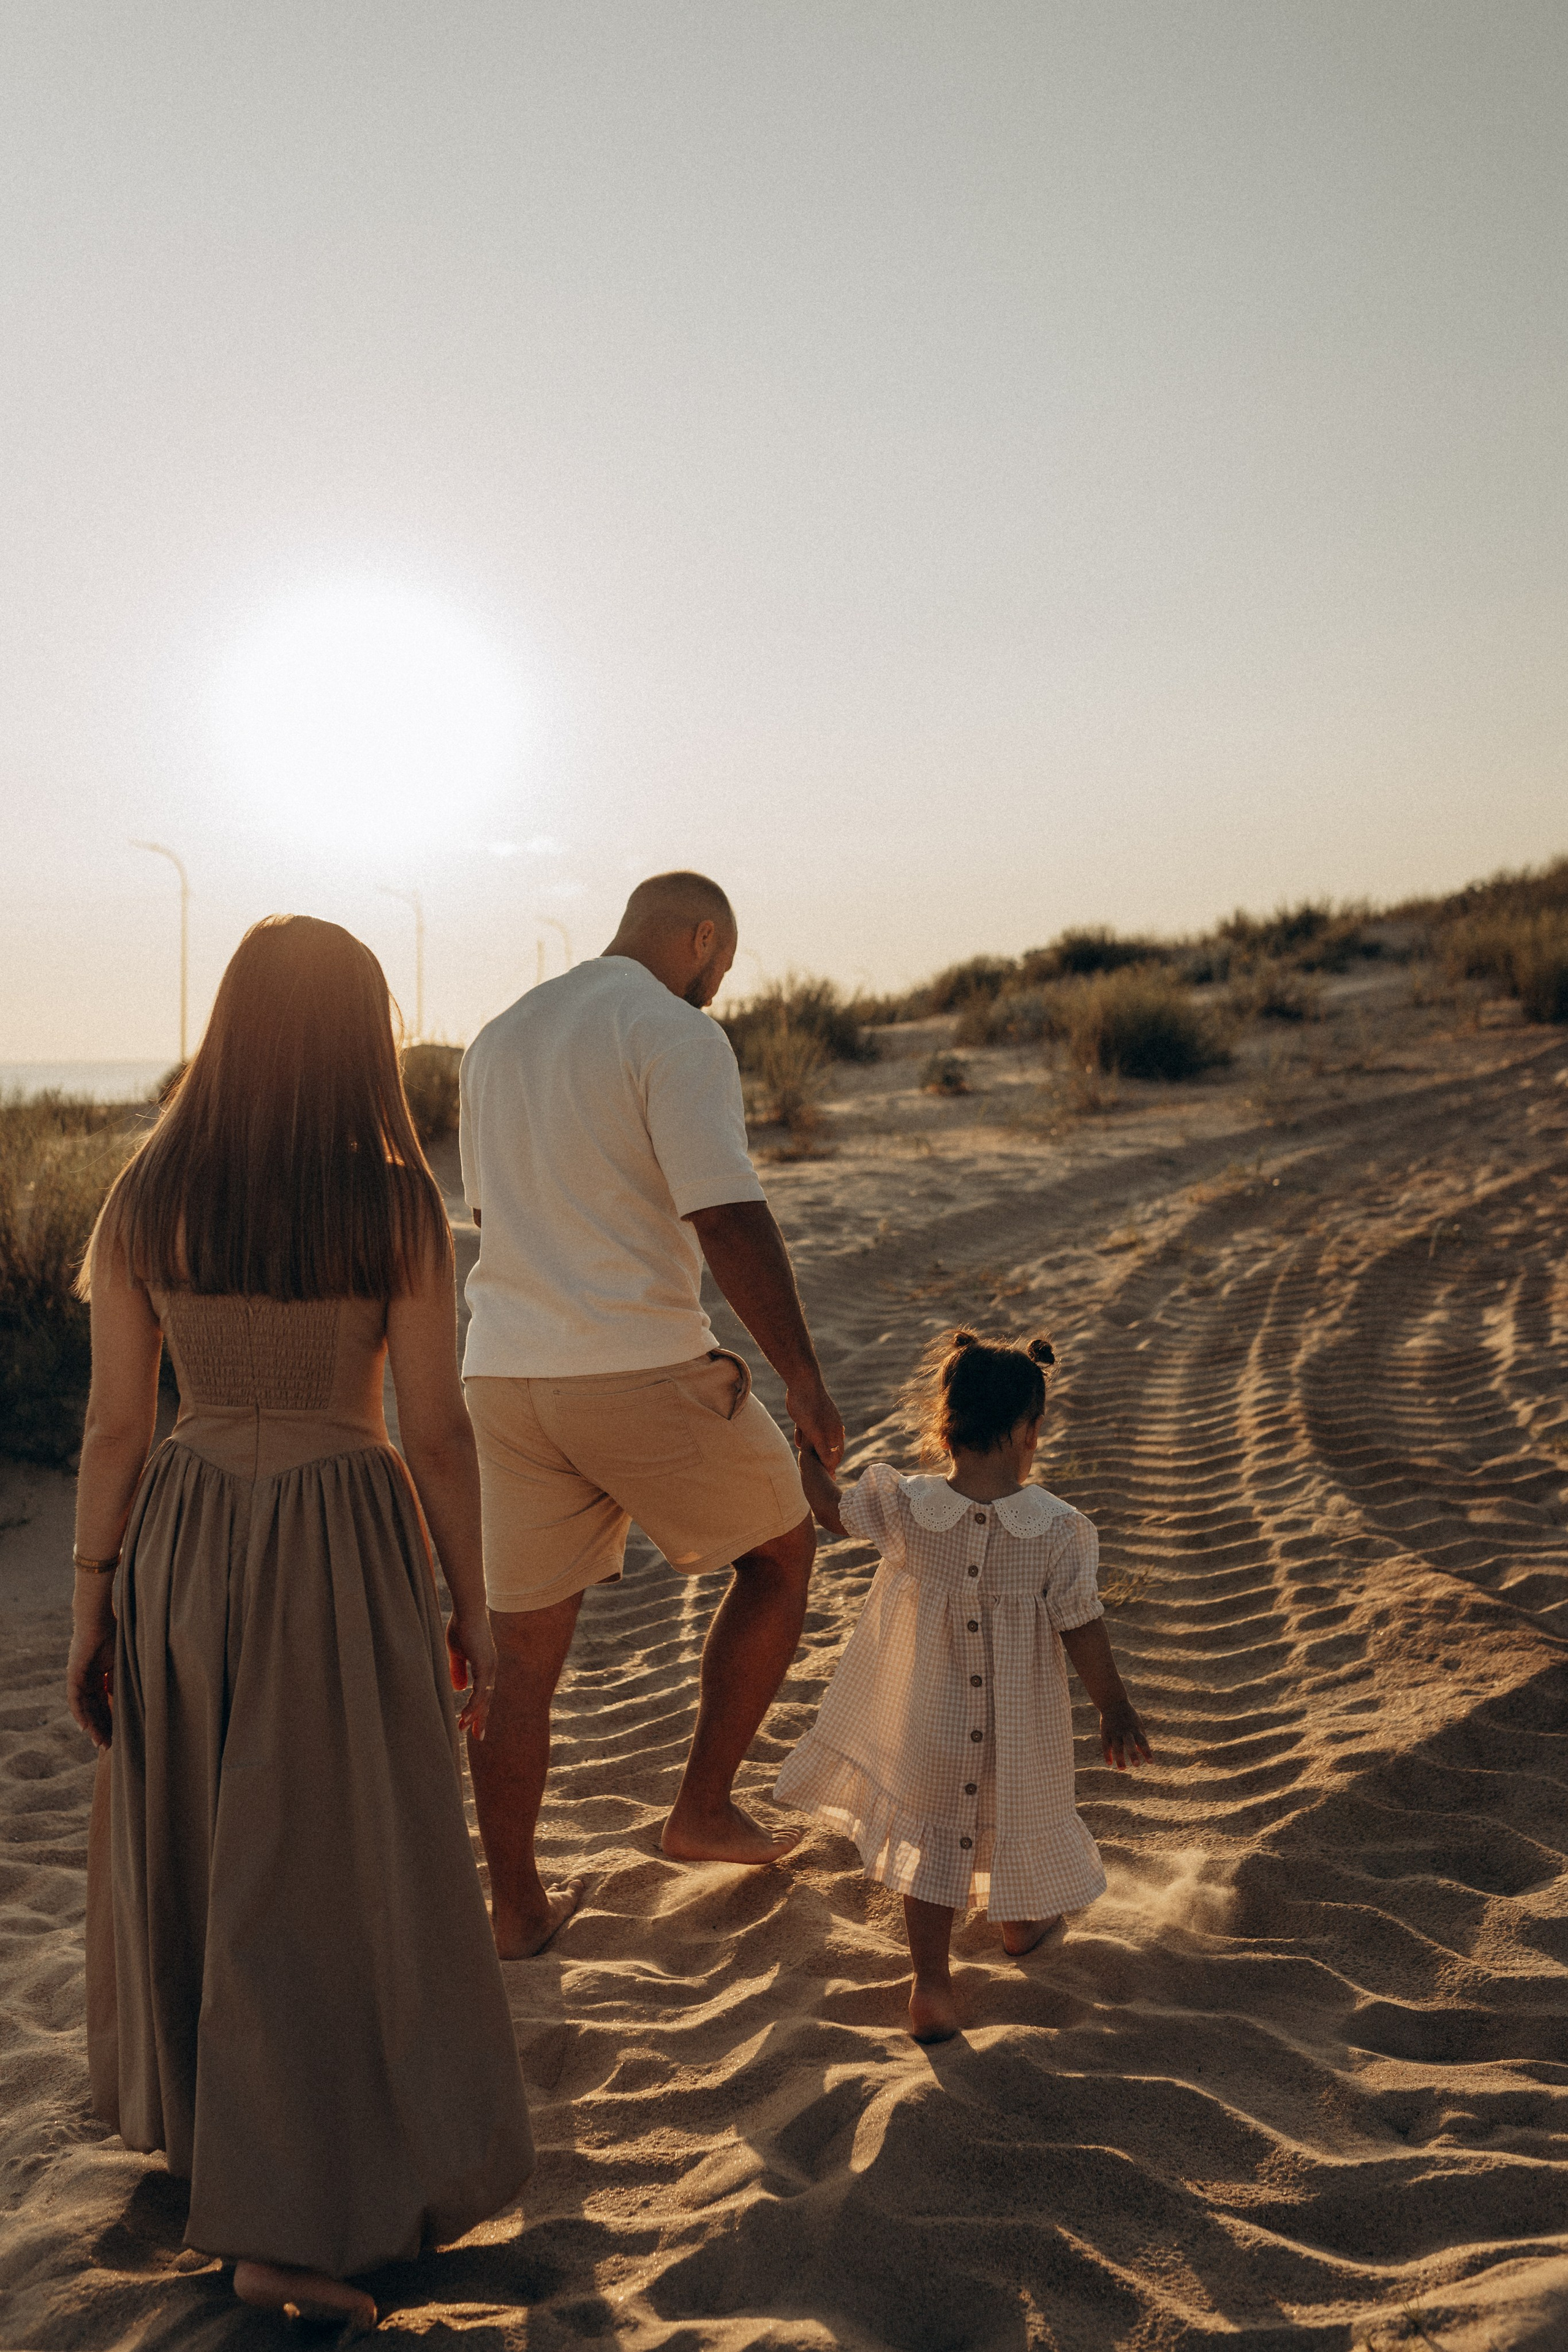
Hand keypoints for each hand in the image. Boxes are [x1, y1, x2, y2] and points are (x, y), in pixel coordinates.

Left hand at [67, 1610, 115, 1748]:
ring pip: (84, 1707)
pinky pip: (75, 1699)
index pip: (105, 1702)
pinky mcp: (74, 1675)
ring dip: (91, 1725)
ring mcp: (80, 1678)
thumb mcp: (121, 1664)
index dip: (111, 1719)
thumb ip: (121, 1682)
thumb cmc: (115, 1634)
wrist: (99, 1619)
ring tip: (99, 1741)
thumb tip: (129, 1702)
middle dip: (102, 1727)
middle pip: (94, 1709)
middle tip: (108, 1745)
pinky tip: (85, 1727)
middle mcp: (88, 1679)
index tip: (118, 1735)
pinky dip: (80, 1713)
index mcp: (100, 1675)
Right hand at [446, 1607, 497, 1741]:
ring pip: (484, 1699)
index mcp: (485, 1666)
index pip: (484, 1692)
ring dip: (474, 1715)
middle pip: (487, 1699)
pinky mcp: (484, 1666)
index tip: (473, 1724)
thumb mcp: (456, 1652)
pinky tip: (465, 1716)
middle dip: (481, 1719)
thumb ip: (458, 1670)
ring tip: (465, 1729)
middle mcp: (490, 1669)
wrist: (467, 1611)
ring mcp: (489, 1668)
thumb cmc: (461, 1627)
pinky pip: (479, 1691)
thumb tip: (459, 1689)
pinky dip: (472, 1705)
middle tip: (477, 1736)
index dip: (478, 1708)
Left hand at [786, 1373, 843, 1471]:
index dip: (831, 1465)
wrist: (802, 1384)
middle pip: (825, 1447)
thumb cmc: (812, 1410)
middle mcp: (828, 1427)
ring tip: (805, 1460)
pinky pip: (804, 1430)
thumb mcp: (818, 1435)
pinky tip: (798, 1442)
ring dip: (810, 1449)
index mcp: (834, 1431)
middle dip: (820, 1459)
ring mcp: (817, 1421)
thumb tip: (831, 1468)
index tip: (826, 1477)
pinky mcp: (805, 1416)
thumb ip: (825, 1452)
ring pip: (813, 1440)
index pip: (836, 1453)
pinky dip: (801, 1436)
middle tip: (814, 1472)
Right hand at [1099, 1698, 1151, 1771]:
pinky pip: (1106, 1745)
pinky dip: (1107, 1754)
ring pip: (1117, 1746)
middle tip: (1137, 1765)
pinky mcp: (1105, 1733)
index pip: (1143, 1742)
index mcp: (1135, 1729)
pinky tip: (1109, 1763)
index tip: (1151, 1762)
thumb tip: (1144, 1753)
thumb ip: (1140, 1739)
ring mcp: (1115, 1732)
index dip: (1147, 1752)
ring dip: (1120, 1758)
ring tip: (1122, 1769)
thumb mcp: (1137, 1725)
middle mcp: (1126, 1731)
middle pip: (1129, 1743)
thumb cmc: (1128, 1717)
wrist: (1113, 1702)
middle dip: (1133, 1754)